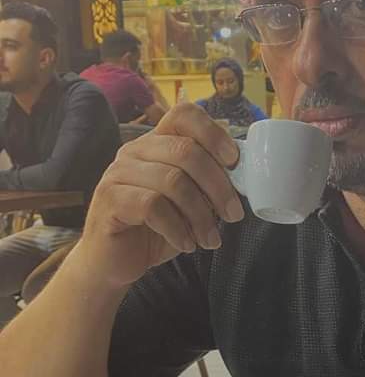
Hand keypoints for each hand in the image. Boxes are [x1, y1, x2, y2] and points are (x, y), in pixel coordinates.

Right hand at [78, 103, 243, 287]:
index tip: (234, 161)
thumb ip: (208, 183)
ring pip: (173, 182)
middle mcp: (135, 150)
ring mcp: (118, 173)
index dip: (214, 133)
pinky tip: (186, 244)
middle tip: (233, 215)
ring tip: (210, 239)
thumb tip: (244, 177)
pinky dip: (177, 229)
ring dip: (201, 216)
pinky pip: (153, 207)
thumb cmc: (157, 228)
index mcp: (157, 142)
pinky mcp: (109, 199)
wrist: (115, 262)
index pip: (185, 115)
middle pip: (186, 151)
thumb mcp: (191, 201)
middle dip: (218, 186)